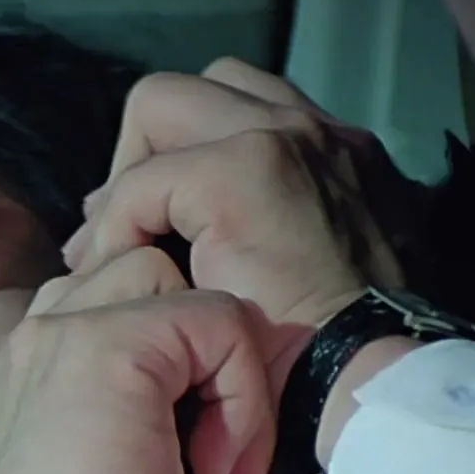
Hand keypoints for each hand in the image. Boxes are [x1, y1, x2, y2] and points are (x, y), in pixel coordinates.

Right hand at [0, 246, 279, 473]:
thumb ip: (171, 456)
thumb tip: (231, 452)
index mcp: (19, 388)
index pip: (111, 323)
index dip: (176, 389)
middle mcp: (25, 350)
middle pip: (142, 286)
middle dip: (199, 364)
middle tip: (213, 472)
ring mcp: (56, 337)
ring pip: (178, 286)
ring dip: (223, 372)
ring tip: (216, 471)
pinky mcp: (106, 344)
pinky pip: (217, 318)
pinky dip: (242, 392)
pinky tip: (220, 473)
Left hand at [64, 58, 411, 329]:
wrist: (362, 383)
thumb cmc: (330, 355)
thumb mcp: (309, 278)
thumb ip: (265, 235)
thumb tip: (181, 231)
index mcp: (338, 154)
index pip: (238, 106)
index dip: (181, 154)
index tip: (154, 224)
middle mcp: (318, 131)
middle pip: (193, 90)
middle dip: (144, 151)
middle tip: (124, 227)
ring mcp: (283, 139)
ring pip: (160, 107)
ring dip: (127, 179)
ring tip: (112, 248)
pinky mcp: (243, 171)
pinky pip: (145, 179)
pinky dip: (119, 224)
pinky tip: (123, 273)